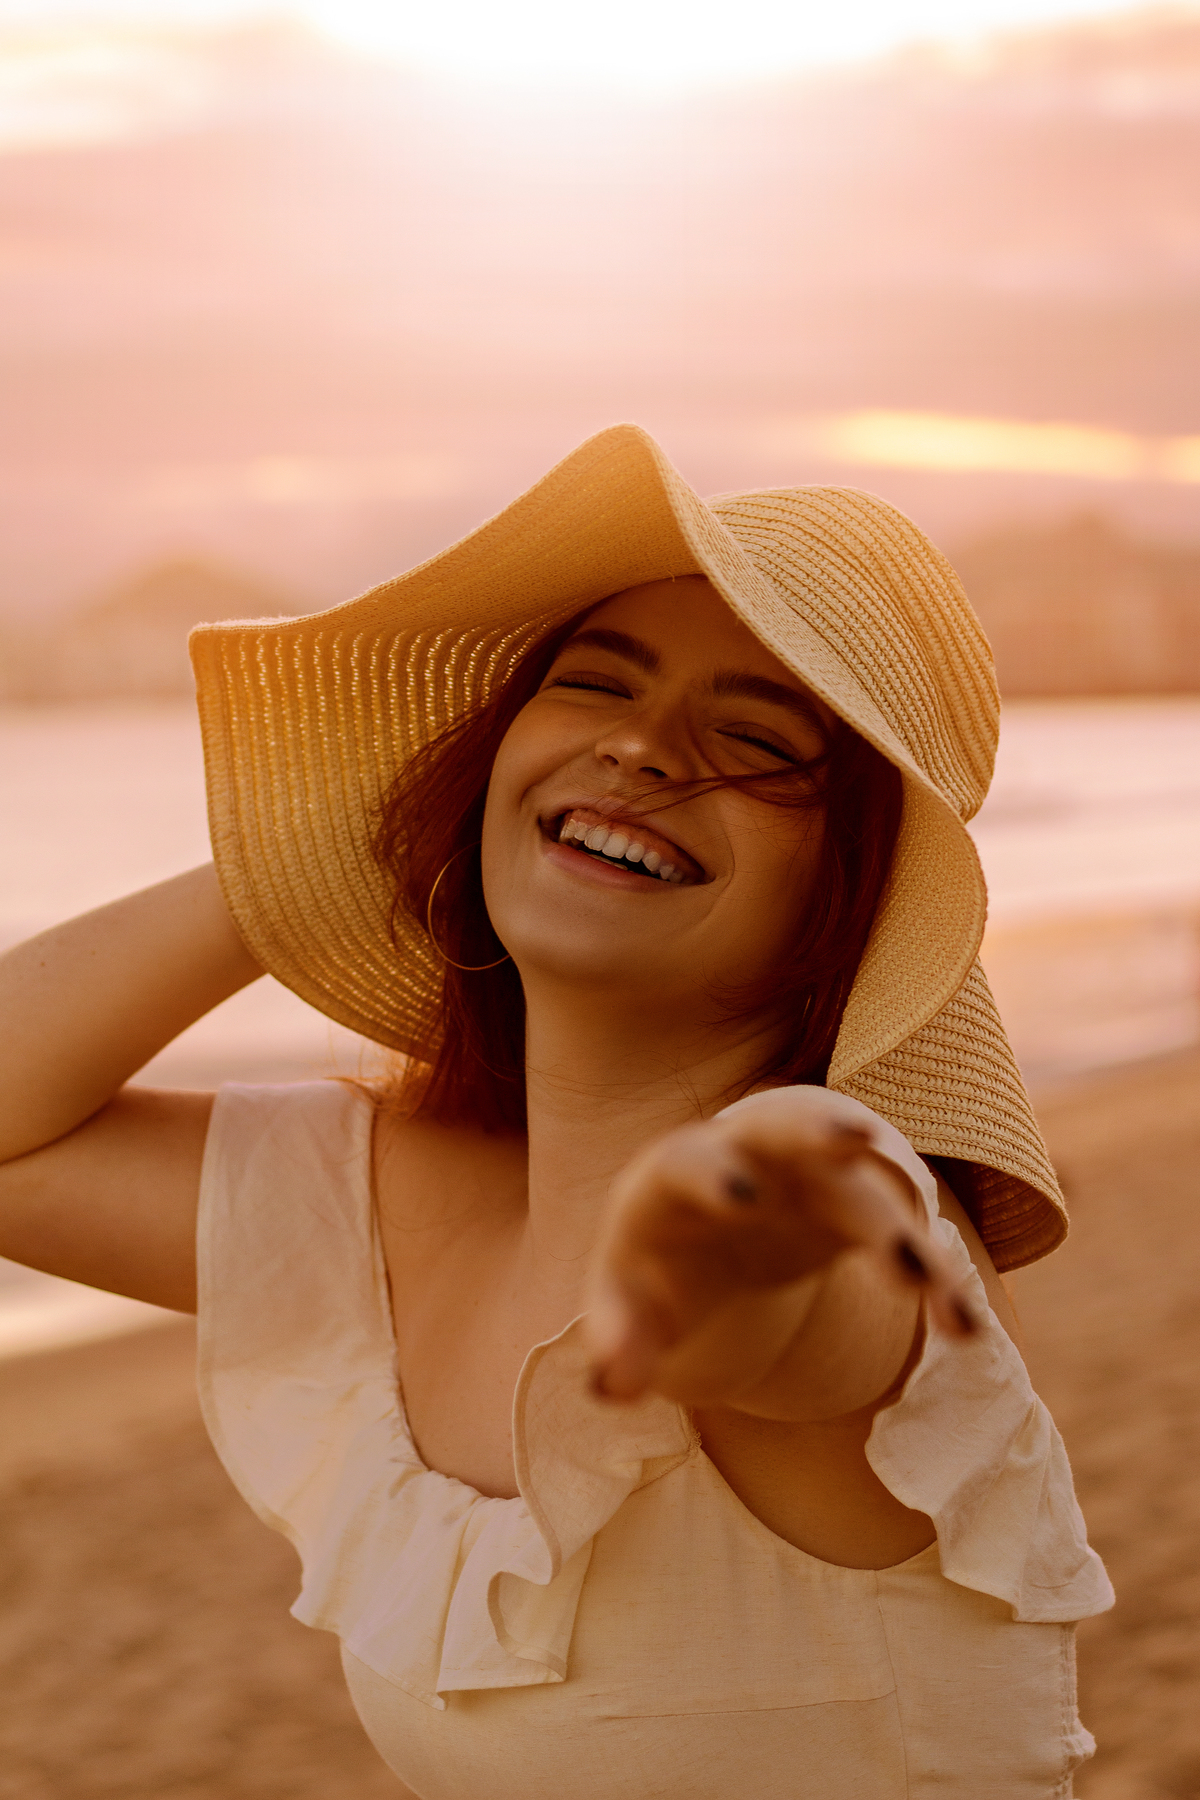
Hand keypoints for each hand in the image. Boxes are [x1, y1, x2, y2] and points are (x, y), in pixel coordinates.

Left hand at [583, 1089, 977, 1404]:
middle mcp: (749, 1159)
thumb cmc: (654, 1270)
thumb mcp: (625, 1304)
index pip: (688, 1160)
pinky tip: (961, 1330)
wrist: (706, 1243)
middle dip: (819, 1131)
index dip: (713, 1174)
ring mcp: (810, 1179)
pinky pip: (905, 1241)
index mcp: (675, 1176)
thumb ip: (617, 1339)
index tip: (741, 1197)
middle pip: (787, 1128)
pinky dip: (933, 1281)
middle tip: (856, 1141)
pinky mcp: (856, 1210)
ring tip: (927, 1278)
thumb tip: (612, 1384)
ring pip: (862, 1189)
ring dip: (898, 1229)